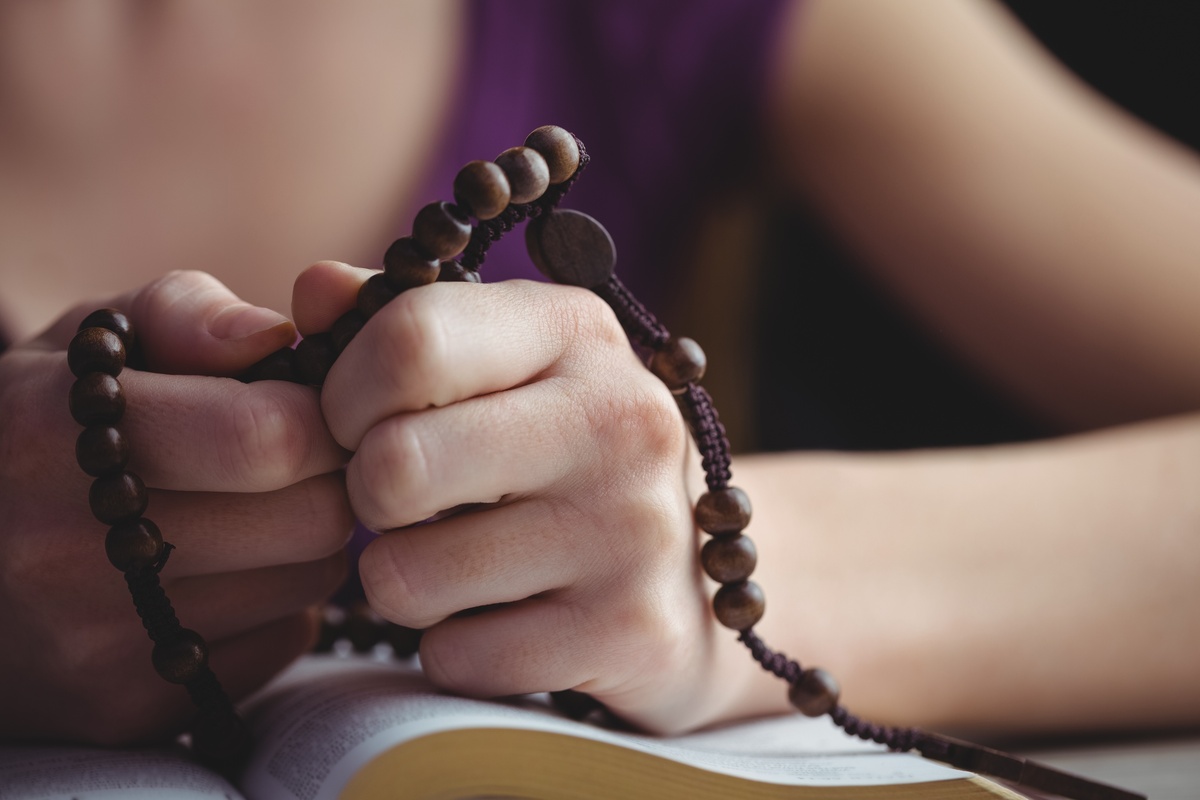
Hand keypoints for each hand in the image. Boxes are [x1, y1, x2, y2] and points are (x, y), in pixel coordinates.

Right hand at [0, 271, 351, 744]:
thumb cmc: (35, 428)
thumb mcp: (87, 344)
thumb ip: (186, 313)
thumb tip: (280, 337)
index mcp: (55, 434)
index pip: (269, 437)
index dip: (323, 414)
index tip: (315, 404)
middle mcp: (66, 552)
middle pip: (314, 518)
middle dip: (330, 477)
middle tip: (297, 458)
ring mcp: (99, 644)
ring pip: (313, 583)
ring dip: (309, 539)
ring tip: (251, 509)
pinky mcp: (132, 707)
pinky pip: (284, 641)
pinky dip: (280, 601)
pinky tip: (224, 572)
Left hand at [294, 263, 730, 733]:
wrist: (695, 570)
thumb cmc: (564, 450)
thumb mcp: (506, 361)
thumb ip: (403, 321)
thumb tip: (315, 294)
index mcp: (575, 332)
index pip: (411, 340)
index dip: (344, 394)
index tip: (357, 424)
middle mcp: (618, 419)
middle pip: (395, 463)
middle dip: (368, 496)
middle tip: (405, 501)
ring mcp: (631, 530)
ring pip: (406, 578)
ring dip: (406, 580)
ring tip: (461, 560)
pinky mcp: (629, 630)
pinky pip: (455, 658)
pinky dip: (456, 647)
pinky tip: (506, 616)